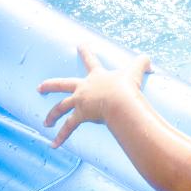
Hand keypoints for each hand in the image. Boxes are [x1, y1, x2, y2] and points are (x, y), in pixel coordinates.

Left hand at [37, 45, 151, 147]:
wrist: (119, 101)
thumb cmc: (127, 86)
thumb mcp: (136, 71)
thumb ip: (143, 63)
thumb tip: (151, 63)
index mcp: (96, 76)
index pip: (90, 60)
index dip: (86, 51)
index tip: (79, 45)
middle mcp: (84, 88)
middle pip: (62, 85)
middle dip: (50, 86)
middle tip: (40, 87)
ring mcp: (80, 102)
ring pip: (60, 108)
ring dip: (51, 115)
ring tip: (46, 122)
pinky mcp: (80, 115)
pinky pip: (68, 128)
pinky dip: (61, 137)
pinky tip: (54, 145)